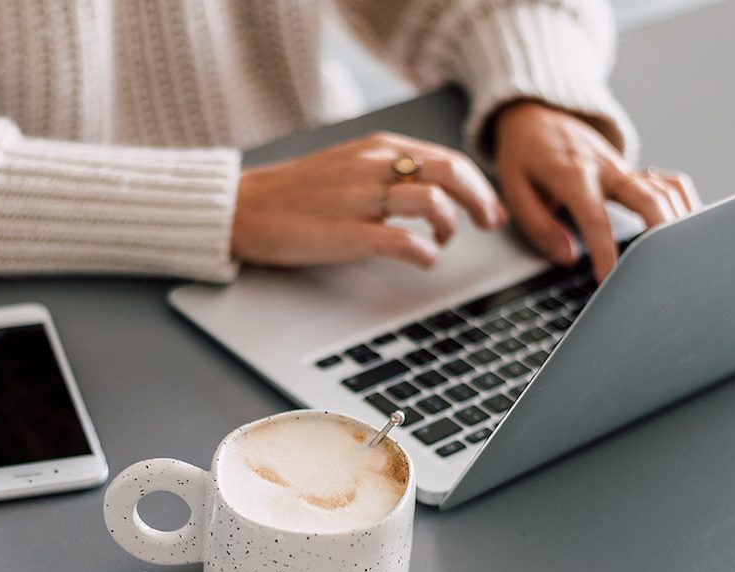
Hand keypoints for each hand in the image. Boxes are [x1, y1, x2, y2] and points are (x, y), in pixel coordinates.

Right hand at [232, 132, 507, 268]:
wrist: (246, 208)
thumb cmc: (295, 193)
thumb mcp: (349, 166)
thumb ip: (389, 171)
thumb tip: (430, 191)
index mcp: (378, 149)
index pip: (447, 157)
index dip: (478, 184)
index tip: (487, 207)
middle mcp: (374, 166)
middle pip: (451, 172)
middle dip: (480, 200)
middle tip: (487, 224)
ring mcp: (361, 198)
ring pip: (432, 201)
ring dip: (449, 226)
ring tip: (440, 242)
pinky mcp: (348, 233)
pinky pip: (403, 240)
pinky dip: (424, 253)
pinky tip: (423, 259)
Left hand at [494, 101, 700, 280]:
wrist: (535, 115)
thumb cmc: (523, 155)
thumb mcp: (514, 189)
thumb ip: (538, 226)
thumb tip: (566, 257)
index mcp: (572, 175)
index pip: (595, 219)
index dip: (604, 251)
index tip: (609, 278)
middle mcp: (605, 169)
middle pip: (648, 199)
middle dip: (660, 234)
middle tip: (663, 266)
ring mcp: (623, 168)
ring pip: (664, 191)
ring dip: (677, 221)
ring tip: (681, 255)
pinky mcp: (632, 170)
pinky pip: (667, 182)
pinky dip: (681, 202)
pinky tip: (686, 227)